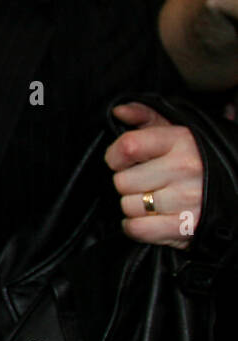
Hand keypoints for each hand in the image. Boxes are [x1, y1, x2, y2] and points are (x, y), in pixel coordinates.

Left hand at [106, 102, 203, 249]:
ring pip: (128, 206)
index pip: (128, 147)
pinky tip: (150, 219)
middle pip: (122, 181)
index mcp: (181, 141)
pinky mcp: (187, 227)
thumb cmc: (201, 160)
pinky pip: (138, 229)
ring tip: (155, 200)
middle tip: (146, 182)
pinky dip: (138, 227)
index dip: (114, 156)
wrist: (237, 188)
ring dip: (135, 206)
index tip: (120, 161)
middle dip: (128, 183)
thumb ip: (146, 117)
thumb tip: (119, 111)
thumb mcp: (177, 131)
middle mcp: (185, 169)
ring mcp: (187, 199)